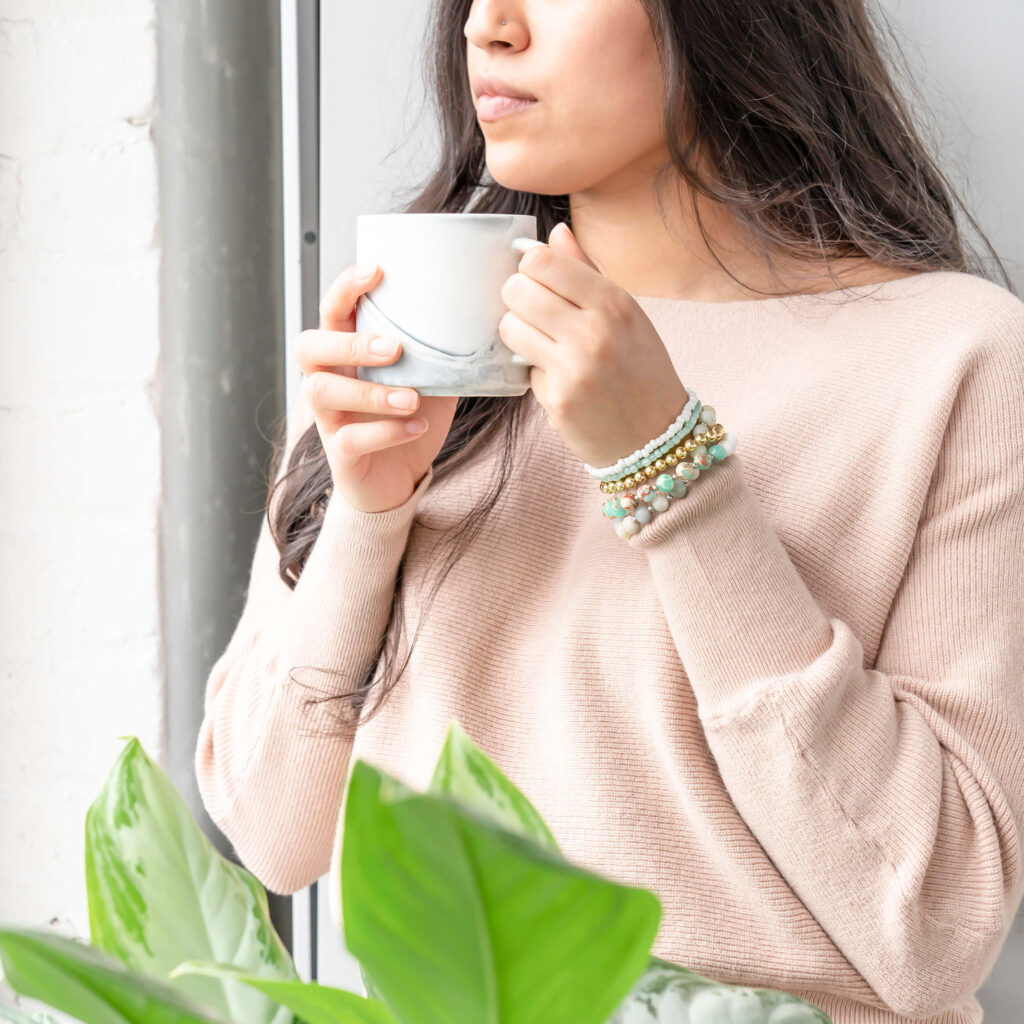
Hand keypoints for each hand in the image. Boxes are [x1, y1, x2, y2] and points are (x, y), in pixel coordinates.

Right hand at [293, 263, 457, 512]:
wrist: (399, 481)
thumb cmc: (410, 418)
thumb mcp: (430, 379)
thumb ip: (440, 351)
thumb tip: (480, 315)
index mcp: (347, 354)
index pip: (332, 312)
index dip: (345, 289)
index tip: (377, 271)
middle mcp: (328, 381)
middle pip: (309, 347)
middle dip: (350, 342)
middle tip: (395, 348)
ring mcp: (329, 419)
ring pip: (322, 392)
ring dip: (369, 392)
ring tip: (412, 397)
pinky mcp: (340, 455)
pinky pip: (349, 440)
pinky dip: (386, 431)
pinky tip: (417, 426)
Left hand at [498, 222, 687, 468]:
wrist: (657, 438)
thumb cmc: (641, 370)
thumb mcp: (627, 314)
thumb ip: (586, 272)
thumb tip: (556, 233)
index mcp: (614, 302)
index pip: (543, 261)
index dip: (530, 267)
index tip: (538, 280)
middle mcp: (594, 331)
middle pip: (517, 289)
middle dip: (518, 298)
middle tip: (534, 313)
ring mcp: (573, 368)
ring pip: (509, 326)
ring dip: (518, 333)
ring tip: (542, 344)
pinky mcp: (557, 399)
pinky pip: (521, 367)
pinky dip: (533, 369)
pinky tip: (558, 378)